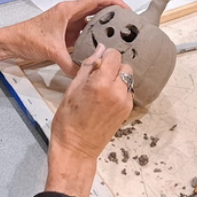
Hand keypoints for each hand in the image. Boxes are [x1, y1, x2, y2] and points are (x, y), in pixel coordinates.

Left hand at [0, 0, 129, 75]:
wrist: (11, 42)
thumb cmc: (27, 38)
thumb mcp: (51, 51)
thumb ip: (69, 64)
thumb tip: (84, 74)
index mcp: (67, 10)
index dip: (114, 2)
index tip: (127, 10)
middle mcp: (69, 13)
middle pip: (96, 8)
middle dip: (113, 13)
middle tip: (128, 23)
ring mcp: (66, 22)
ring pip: (90, 19)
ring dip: (104, 24)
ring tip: (119, 33)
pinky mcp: (64, 32)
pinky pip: (83, 30)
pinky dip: (93, 34)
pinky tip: (101, 44)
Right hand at [46, 45, 133, 196]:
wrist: (76, 148)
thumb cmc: (67, 119)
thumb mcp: (72, 89)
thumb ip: (88, 67)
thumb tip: (99, 49)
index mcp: (101, 84)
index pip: (114, 56)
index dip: (105, 56)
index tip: (96, 62)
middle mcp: (118, 91)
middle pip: (125, 66)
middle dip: (113, 67)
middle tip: (97, 76)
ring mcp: (125, 102)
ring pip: (128, 79)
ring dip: (117, 78)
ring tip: (100, 88)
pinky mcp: (127, 110)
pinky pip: (127, 91)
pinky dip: (119, 90)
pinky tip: (104, 98)